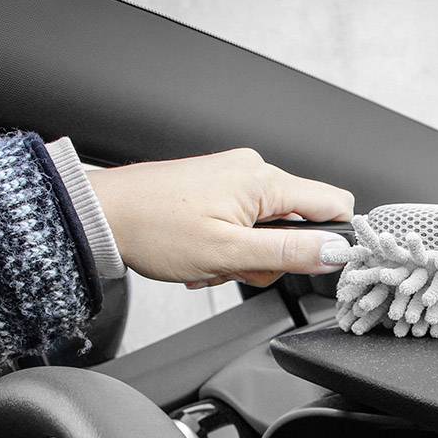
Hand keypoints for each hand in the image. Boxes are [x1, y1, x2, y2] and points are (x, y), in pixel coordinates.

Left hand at [87, 147, 353, 287]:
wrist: (101, 216)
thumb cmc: (152, 229)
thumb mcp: (228, 253)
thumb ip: (289, 253)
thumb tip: (335, 251)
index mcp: (264, 181)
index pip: (335, 204)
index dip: (334, 240)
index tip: (315, 265)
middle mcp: (254, 171)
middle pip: (300, 222)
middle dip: (274, 257)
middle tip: (238, 267)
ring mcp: (234, 177)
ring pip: (270, 228)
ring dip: (247, 256)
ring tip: (212, 261)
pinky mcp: (218, 187)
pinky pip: (245, 223)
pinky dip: (231, 245)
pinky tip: (203, 254)